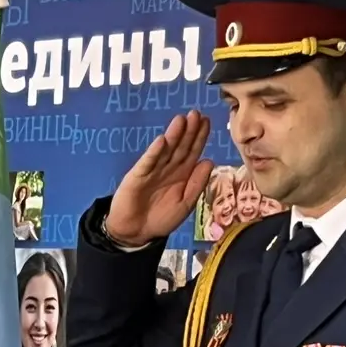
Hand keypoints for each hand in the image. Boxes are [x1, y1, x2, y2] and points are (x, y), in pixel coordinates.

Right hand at [106, 112, 212, 248]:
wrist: (136, 232)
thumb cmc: (161, 219)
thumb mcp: (185, 204)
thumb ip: (196, 184)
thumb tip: (209, 161)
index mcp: (182, 174)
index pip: (192, 152)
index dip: (200, 137)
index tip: (207, 122)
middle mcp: (168, 168)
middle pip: (180, 146)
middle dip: (189, 131)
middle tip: (196, 114)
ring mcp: (152, 170)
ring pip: (165, 150)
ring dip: (173, 135)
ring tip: (181, 120)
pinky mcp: (137, 176)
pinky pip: (147, 163)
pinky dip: (154, 152)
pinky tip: (161, 141)